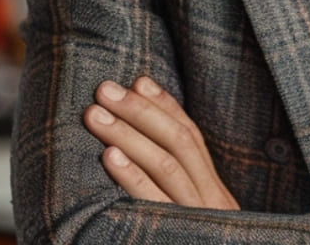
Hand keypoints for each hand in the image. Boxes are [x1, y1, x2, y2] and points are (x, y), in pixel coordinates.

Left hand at [83, 75, 239, 209]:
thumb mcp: (187, 218)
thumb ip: (173, 186)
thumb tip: (140, 137)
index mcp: (214, 193)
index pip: (191, 137)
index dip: (165, 106)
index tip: (138, 81)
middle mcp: (212, 200)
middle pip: (179, 142)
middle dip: (140, 111)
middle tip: (104, 90)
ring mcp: (198, 218)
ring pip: (166, 164)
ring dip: (127, 134)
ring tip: (95, 115)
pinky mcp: (179, 238)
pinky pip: (154, 202)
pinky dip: (132, 176)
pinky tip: (110, 156)